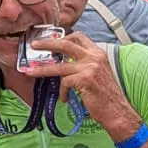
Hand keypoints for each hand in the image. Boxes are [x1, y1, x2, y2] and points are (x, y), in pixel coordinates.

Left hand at [18, 29, 138, 137]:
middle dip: (47, 43)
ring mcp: (89, 67)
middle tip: (34, 45)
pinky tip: (65, 98)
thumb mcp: (98, 73)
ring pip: (59, 66)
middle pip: (66, 44)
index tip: (51, 40)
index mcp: (97, 53)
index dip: (63, 37)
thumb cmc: (106, 95)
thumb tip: (63, 61)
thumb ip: (84, 63)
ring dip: (42, 69)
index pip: (79, 37)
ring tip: (30, 72)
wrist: (117, 110)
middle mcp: (94, 57)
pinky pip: (65, 82)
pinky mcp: (84, 79)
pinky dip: (63, 92)